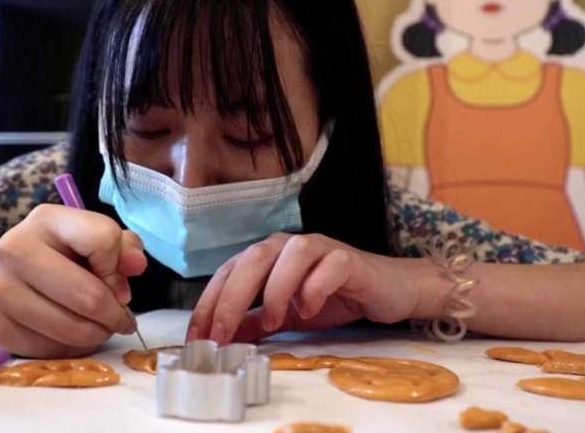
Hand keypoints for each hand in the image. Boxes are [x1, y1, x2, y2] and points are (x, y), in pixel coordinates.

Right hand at [0, 204, 146, 357]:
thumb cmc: (55, 258)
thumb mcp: (90, 241)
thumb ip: (123, 247)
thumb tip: (137, 265)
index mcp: (46, 220)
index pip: (102, 239)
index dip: (118, 266)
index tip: (117, 281)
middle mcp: (15, 249)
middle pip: (87, 295)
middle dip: (114, 314)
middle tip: (121, 320)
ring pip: (71, 329)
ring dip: (97, 335)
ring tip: (101, 329)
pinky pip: (51, 349)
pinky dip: (71, 349)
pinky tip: (72, 337)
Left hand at [186, 232, 417, 343]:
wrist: (387, 290)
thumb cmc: (335, 297)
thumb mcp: (286, 316)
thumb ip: (254, 322)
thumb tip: (220, 336)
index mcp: (270, 257)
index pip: (229, 271)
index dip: (209, 303)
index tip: (197, 337)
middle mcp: (291, 246)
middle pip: (254, 257)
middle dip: (232, 296)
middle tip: (221, 333)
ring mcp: (322, 249)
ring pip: (292, 253)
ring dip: (276, 287)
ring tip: (272, 321)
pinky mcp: (350, 260)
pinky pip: (331, 264)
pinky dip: (316, 286)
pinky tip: (309, 309)